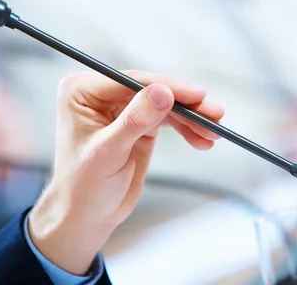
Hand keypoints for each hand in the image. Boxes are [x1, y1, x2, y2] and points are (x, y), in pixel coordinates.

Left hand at [28, 71, 223, 274]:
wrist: (86, 216)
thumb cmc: (83, 186)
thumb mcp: (108, 152)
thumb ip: (135, 121)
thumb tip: (162, 92)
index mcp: (82, 91)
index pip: (131, 81)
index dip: (166, 86)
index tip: (196, 96)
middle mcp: (101, 94)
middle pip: (152, 89)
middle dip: (185, 104)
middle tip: (214, 114)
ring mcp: (121, 107)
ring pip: (164, 103)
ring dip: (191, 117)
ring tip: (214, 132)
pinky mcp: (138, 123)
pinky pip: (167, 118)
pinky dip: (186, 128)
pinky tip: (203, 139)